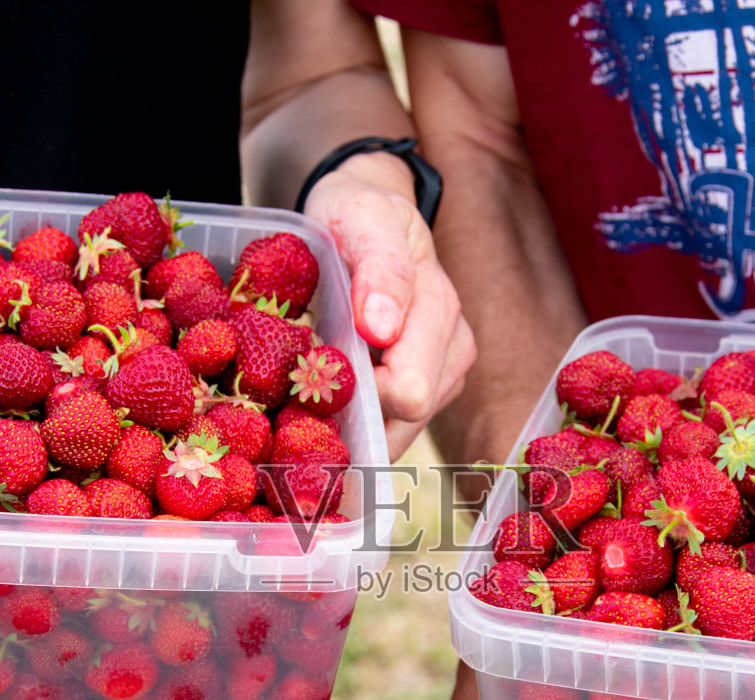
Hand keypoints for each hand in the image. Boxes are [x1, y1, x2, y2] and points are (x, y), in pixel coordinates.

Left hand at [302, 153, 475, 458]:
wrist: (370, 212)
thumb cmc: (359, 213)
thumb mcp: (363, 217)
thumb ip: (379, 267)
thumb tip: (382, 329)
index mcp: (439, 310)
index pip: (408, 392)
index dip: (357, 395)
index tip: (310, 375)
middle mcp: (453, 350)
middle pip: (405, 421)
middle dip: (353, 415)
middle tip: (301, 391)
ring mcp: (445, 374)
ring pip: (399, 432)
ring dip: (355, 422)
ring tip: (314, 392)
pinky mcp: (430, 390)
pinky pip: (393, 427)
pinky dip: (360, 421)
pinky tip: (330, 399)